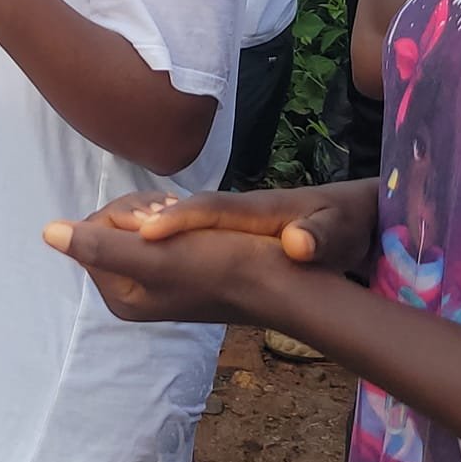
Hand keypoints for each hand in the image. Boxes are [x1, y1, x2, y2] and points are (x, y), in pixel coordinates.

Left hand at [42, 210, 299, 325]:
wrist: (278, 279)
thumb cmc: (216, 264)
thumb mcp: (151, 255)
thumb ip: (98, 246)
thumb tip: (47, 233)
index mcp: (119, 295)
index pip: (92, 231)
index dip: (121, 215)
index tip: (154, 219)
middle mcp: (132, 291)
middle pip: (111, 226)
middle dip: (139, 212)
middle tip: (171, 215)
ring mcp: (154, 279)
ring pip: (136, 223)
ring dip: (159, 212)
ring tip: (185, 220)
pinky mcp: (178, 267)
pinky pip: (160, 229)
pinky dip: (175, 218)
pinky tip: (198, 227)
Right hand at [124, 181, 379, 274]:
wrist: (352, 216)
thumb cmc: (346, 222)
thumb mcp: (341, 229)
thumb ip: (321, 234)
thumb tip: (300, 244)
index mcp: (256, 210)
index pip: (209, 208)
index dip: (177, 219)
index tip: (145, 233)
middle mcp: (228, 210)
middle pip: (169, 208)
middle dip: (132, 219)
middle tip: (108, 238)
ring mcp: (218, 221)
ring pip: (161, 216)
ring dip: (131, 228)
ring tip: (112, 246)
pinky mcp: (215, 232)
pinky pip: (168, 228)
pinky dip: (144, 236)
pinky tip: (137, 253)